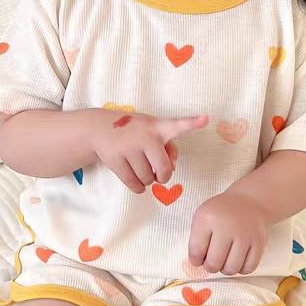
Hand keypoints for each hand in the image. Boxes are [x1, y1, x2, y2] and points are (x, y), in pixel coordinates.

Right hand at [91, 111, 207, 193]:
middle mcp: (145, 136)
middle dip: (162, 176)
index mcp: (158, 127)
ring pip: (147, 180)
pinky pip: (134, 185)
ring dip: (147, 179)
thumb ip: (168, 147)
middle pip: (164, 170)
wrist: (99, 127)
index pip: (177, 125)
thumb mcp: (151, 129)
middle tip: (157, 173)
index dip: (192, 123)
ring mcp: (129, 148)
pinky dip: (137, 187)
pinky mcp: (115, 160)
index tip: (206, 119)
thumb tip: (171, 169)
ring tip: (139, 167)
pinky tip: (134, 176)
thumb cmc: (134, 130)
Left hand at [188, 191, 268, 274]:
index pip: (196, 250)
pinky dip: (241, 269)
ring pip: (231, 269)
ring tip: (224, 261)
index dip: (195, 260)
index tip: (198, 259)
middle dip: (210, 267)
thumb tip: (197, 264)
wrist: (248, 202)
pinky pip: (248, 269)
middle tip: (211, 262)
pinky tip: (237, 260)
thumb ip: (196, 239)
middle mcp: (227, 226)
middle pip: (214, 263)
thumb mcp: (202, 217)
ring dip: (225, 269)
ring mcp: (245, 235)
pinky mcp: (259, 243)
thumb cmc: (221, 212)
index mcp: (207, 218)